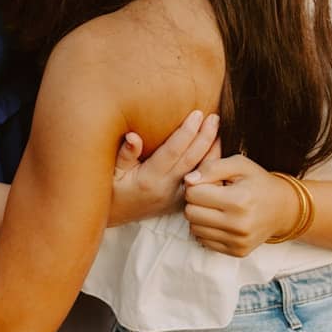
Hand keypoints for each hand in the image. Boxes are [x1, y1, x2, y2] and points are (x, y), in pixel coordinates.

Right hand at [108, 110, 219, 226]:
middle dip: (205, 137)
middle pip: (191, 160)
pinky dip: (210, 166)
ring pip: (200, 172)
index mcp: (149, 179)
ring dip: (212, 151)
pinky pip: (200, 182)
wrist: (115, 217)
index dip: (186, 132)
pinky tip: (216, 150)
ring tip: (219, 130)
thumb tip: (134, 136)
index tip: (197, 114)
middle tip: (214, 117)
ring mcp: (175, 197)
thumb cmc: (111, 189)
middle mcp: (166, 189)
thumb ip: (125, 154)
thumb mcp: (112, 171)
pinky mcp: (180, 201)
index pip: (172, 152)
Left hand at [184, 154, 298, 256]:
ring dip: (200, 216)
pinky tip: (221, 220)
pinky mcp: (237, 251)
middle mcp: (239, 225)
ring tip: (217, 207)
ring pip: (194, 229)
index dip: (197, 185)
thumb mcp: (239, 164)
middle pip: (190, 213)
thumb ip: (212, 167)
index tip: (209, 183)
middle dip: (195, 202)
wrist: (283, 208)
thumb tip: (188, 181)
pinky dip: (208, 230)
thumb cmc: (258, 182)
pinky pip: (204, 241)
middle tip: (210, 195)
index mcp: (239, 200)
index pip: (193, 194)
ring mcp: (238, 241)